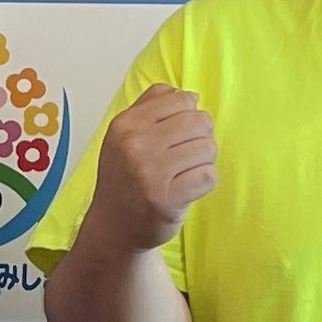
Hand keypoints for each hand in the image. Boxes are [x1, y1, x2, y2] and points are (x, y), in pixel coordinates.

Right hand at [86, 84, 219, 249]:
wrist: (113, 227)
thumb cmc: (124, 179)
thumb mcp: (123, 136)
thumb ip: (150, 107)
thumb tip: (186, 94)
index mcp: (125, 125)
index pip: (181, 99)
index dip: (188, 115)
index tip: (177, 133)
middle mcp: (135, 146)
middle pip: (200, 122)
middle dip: (200, 137)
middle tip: (184, 155)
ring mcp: (150, 173)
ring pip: (208, 148)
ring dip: (203, 161)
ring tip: (184, 172)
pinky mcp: (167, 199)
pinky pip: (208, 176)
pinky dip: (203, 182)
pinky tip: (186, 188)